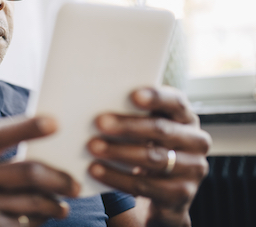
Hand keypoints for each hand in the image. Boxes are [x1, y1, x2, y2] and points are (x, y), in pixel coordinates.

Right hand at [0, 115, 79, 226]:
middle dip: (57, 177)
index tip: (55, 122)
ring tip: (61, 206)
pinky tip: (42, 222)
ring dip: (53, 205)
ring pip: (30, 202)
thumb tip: (35, 150)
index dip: (27, 126)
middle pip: (24, 171)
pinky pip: (23, 225)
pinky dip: (37, 223)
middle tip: (74, 184)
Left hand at [88, 87, 211, 226]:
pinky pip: (145, 185)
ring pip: (153, 158)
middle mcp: (196, 141)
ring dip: (119, 151)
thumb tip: (100, 102)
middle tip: (99, 122)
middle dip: (128, 126)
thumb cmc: (147, 146)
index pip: (176, 102)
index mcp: (186, 117)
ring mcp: (192, 169)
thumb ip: (133, 113)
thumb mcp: (146, 128)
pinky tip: (96, 170)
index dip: (156, 97)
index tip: (133, 95)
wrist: (161, 193)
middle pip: (161, 130)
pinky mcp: (181, 194)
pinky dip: (117, 177)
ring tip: (93, 146)